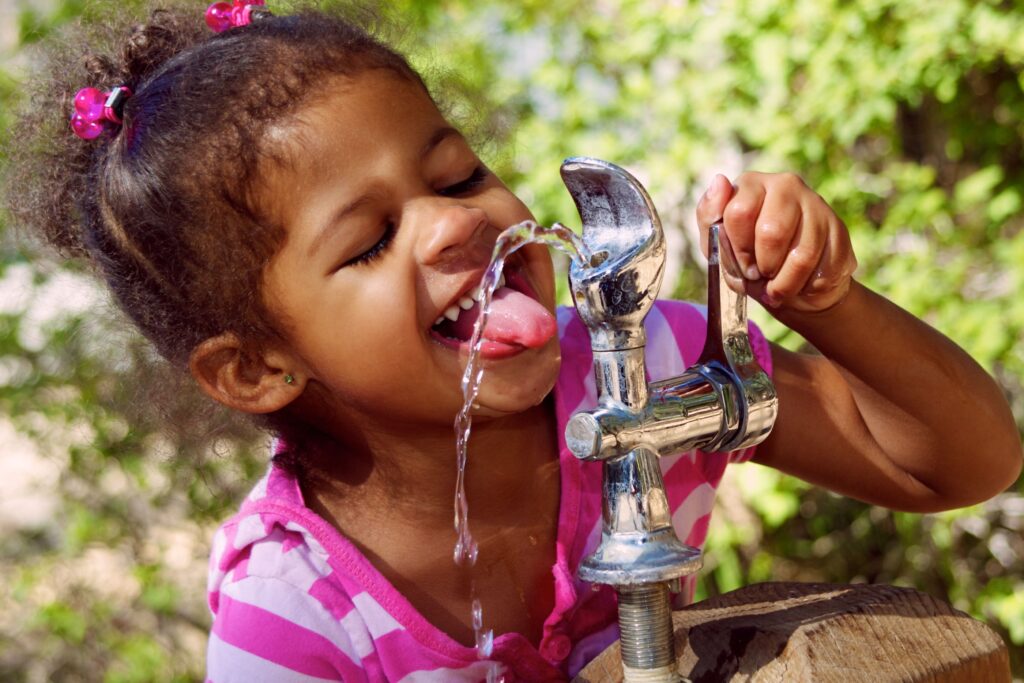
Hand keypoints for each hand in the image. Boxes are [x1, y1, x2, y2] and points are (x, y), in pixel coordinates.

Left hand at [696, 172, 856, 313]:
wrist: (791, 284)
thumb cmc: (747, 260)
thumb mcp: (718, 244)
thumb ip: (710, 216)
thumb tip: (719, 181)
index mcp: (751, 184)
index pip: (739, 213)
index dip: (739, 249)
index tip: (742, 264)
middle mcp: (786, 185)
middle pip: (772, 232)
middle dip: (763, 266)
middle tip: (762, 275)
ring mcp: (816, 204)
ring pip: (802, 255)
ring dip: (786, 284)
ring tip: (779, 287)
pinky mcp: (839, 228)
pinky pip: (825, 267)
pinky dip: (808, 287)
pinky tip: (803, 283)